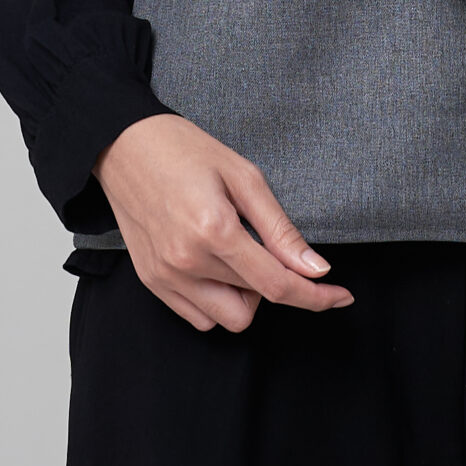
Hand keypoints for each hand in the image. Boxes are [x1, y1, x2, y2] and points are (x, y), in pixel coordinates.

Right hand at [95, 113, 352, 332]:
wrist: (124, 146)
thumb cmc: (185, 150)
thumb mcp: (244, 176)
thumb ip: (280, 229)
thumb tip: (315, 269)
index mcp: (215, 231)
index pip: (277, 285)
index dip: (316, 297)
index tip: (341, 296)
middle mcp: (187, 261)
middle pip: (256, 303)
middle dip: (275, 283)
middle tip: (267, 245)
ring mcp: (165, 276)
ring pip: (228, 319)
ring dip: (246, 296)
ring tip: (238, 254)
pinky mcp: (152, 282)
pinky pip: (199, 317)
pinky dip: (217, 301)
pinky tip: (216, 266)